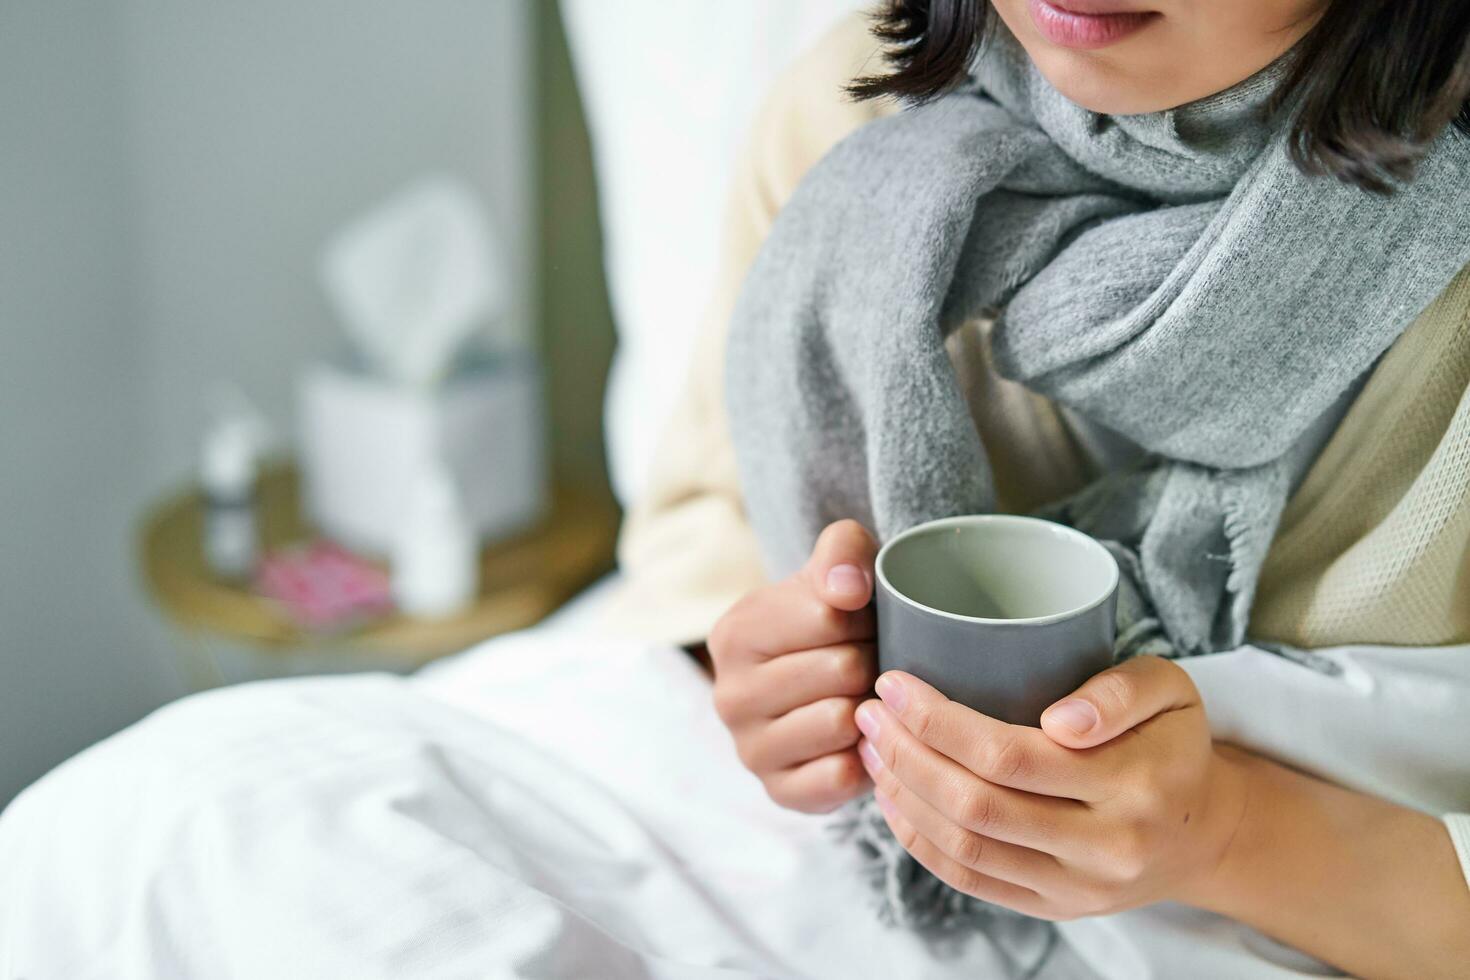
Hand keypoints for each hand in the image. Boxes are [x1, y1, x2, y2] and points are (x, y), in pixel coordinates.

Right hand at [708, 520, 880, 812]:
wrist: (832, 678)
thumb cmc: (837, 617)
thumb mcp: (839, 565)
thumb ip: (842, 551)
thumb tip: (845, 591)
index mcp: (733, 633)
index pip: (828, 618)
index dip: (865, 618)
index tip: (863, 623)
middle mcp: (728, 696)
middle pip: (841, 670)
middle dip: (873, 660)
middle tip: (871, 660)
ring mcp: (749, 750)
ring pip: (842, 721)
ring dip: (872, 708)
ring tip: (865, 695)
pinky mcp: (779, 792)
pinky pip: (841, 777)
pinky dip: (865, 756)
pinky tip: (861, 737)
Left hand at [854, 656, 1249, 918]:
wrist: (1204, 829)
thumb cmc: (1172, 743)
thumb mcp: (1171, 690)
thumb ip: (1121, 690)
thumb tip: (1060, 720)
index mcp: (1130, 786)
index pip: (1009, 757)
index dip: (938, 722)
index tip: (896, 683)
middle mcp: (1103, 848)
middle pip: (975, 805)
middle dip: (907, 754)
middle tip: (870, 711)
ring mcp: (1076, 889)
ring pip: (964, 848)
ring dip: (903, 795)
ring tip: (873, 748)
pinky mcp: (1055, 910)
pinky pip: (971, 880)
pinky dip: (919, 840)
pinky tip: (893, 798)